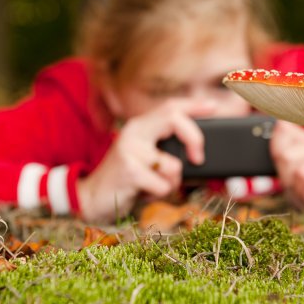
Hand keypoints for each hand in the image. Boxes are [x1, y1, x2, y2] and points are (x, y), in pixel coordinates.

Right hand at [77, 99, 214, 222]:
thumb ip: (165, 150)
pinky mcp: (130, 171)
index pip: (169, 107)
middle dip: (195, 138)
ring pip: (174, 165)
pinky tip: (142, 193)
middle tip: (198, 158)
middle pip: (174, 118)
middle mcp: (134, 132)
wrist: (90, 198)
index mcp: (139, 126)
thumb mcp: (145, 158)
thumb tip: (199, 156)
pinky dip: (159, 194)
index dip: (193, 105)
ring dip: (171, 183)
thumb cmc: (126, 180)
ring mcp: (130, 150)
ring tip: (153, 185)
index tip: (213, 107)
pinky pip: (163, 185)